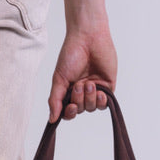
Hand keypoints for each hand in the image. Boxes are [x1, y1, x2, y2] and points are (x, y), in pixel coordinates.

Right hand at [48, 0, 117, 121]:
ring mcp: (95, 90)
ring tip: (89, 83)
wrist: (88, 39)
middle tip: (78, 85)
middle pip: (81, 110)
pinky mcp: (108, 86)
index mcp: (68, 91)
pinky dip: (101, 101)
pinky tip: (99, 92)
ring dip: (90, 98)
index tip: (70, 107)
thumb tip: (52, 120)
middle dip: (79, 100)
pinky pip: (105, 103)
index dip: (69, 113)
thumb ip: (55, 100)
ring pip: (92, 107)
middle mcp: (82, 93)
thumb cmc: (71, 55)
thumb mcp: (59, 79)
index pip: (68, 111)